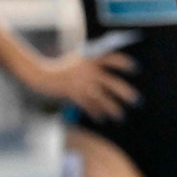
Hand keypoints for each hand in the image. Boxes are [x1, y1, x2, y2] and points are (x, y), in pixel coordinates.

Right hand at [25, 51, 139, 121]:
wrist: (41, 73)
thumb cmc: (61, 65)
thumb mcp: (78, 59)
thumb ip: (92, 62)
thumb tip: (107, 68)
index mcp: (90, 58)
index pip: (111, 58)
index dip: (123, 62)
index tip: (135, 68)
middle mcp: (88, 70)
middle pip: (111, 82)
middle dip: (125, 92)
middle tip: (136, 100)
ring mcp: (81, 83)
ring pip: (101, 98)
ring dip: (112, 108)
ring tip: (120, 115)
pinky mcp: (73, 93)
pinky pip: (88, 105)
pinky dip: (96, 112)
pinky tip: (102, 118)